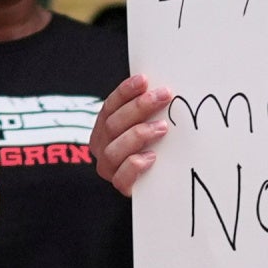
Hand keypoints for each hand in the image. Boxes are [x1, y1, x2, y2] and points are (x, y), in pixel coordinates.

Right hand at [91, 73, 173, 196]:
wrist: (161, 184)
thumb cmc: (156, 147)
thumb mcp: (150, 123)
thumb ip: (150, 109)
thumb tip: (164, 88)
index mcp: (105, 127)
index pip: (111, 106)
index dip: (125, 92)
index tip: (144, 80)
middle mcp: (102, 146)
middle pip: (113, 124)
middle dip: (139, 108)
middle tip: (163, 96)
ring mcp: (110, 167)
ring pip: (114, 150)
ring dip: (138, 135)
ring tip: (162, 127)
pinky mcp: (121, 186)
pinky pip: (121, 177)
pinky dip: (134, 165)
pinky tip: (152, 157)